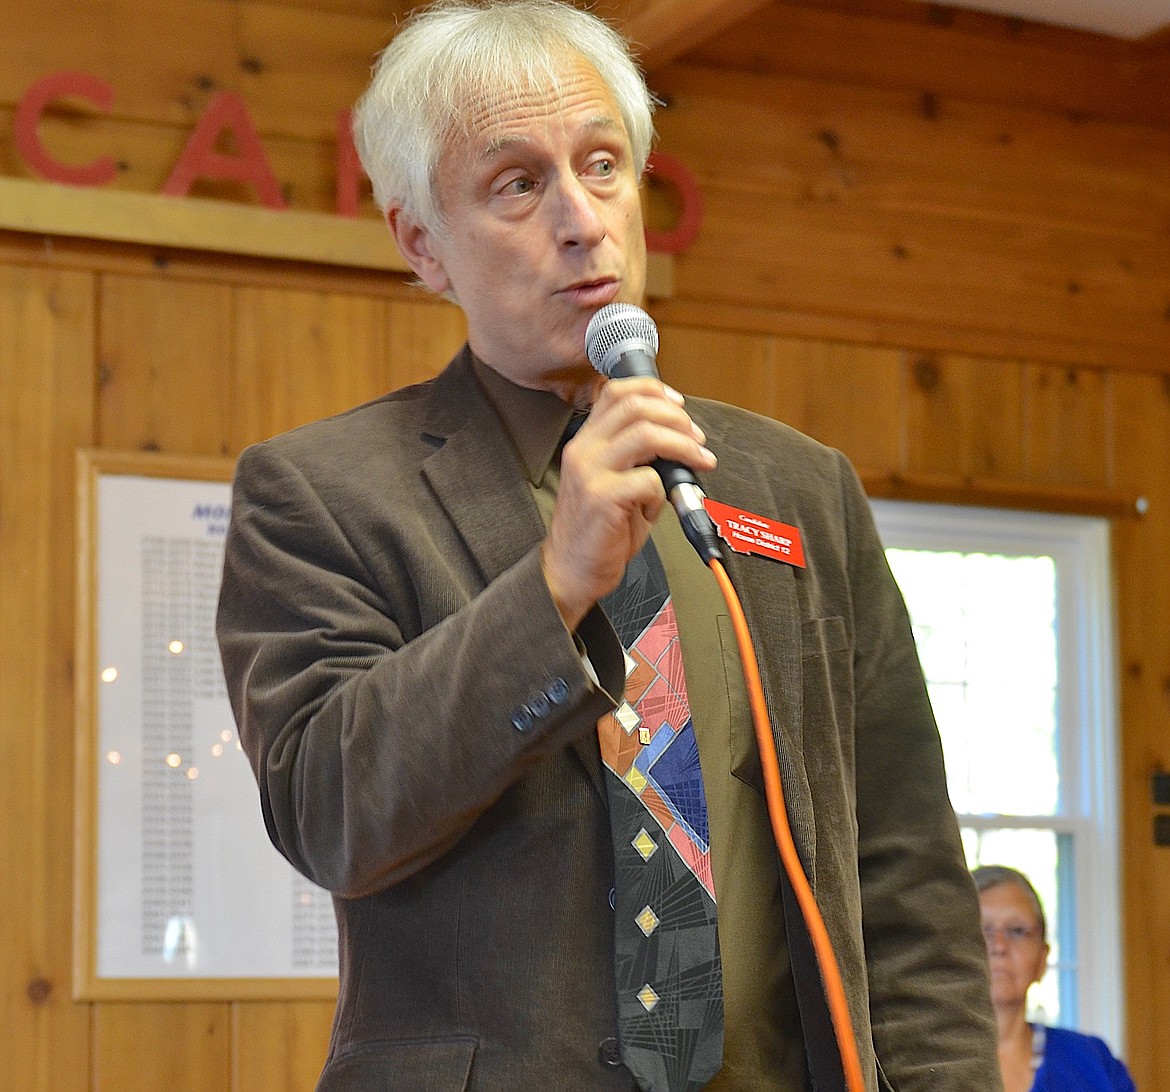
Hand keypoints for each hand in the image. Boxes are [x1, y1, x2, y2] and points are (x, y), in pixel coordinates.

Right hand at [541, 377, 715, 629]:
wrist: (570, 571)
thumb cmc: (597, 531)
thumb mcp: (613, 482)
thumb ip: (638, 458)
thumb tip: (679, 441)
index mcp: (586, 442)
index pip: (616, 392)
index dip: (654, 391)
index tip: (679, 405)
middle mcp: (583, 451)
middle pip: (635, 405)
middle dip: (677, 417)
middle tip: (696, 439)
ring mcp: (590, 473)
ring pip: (646, 434)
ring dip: (682, 445)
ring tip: (698, 461)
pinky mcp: (602, 498)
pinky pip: (649, 479)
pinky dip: (662, 491)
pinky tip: (654, 508)